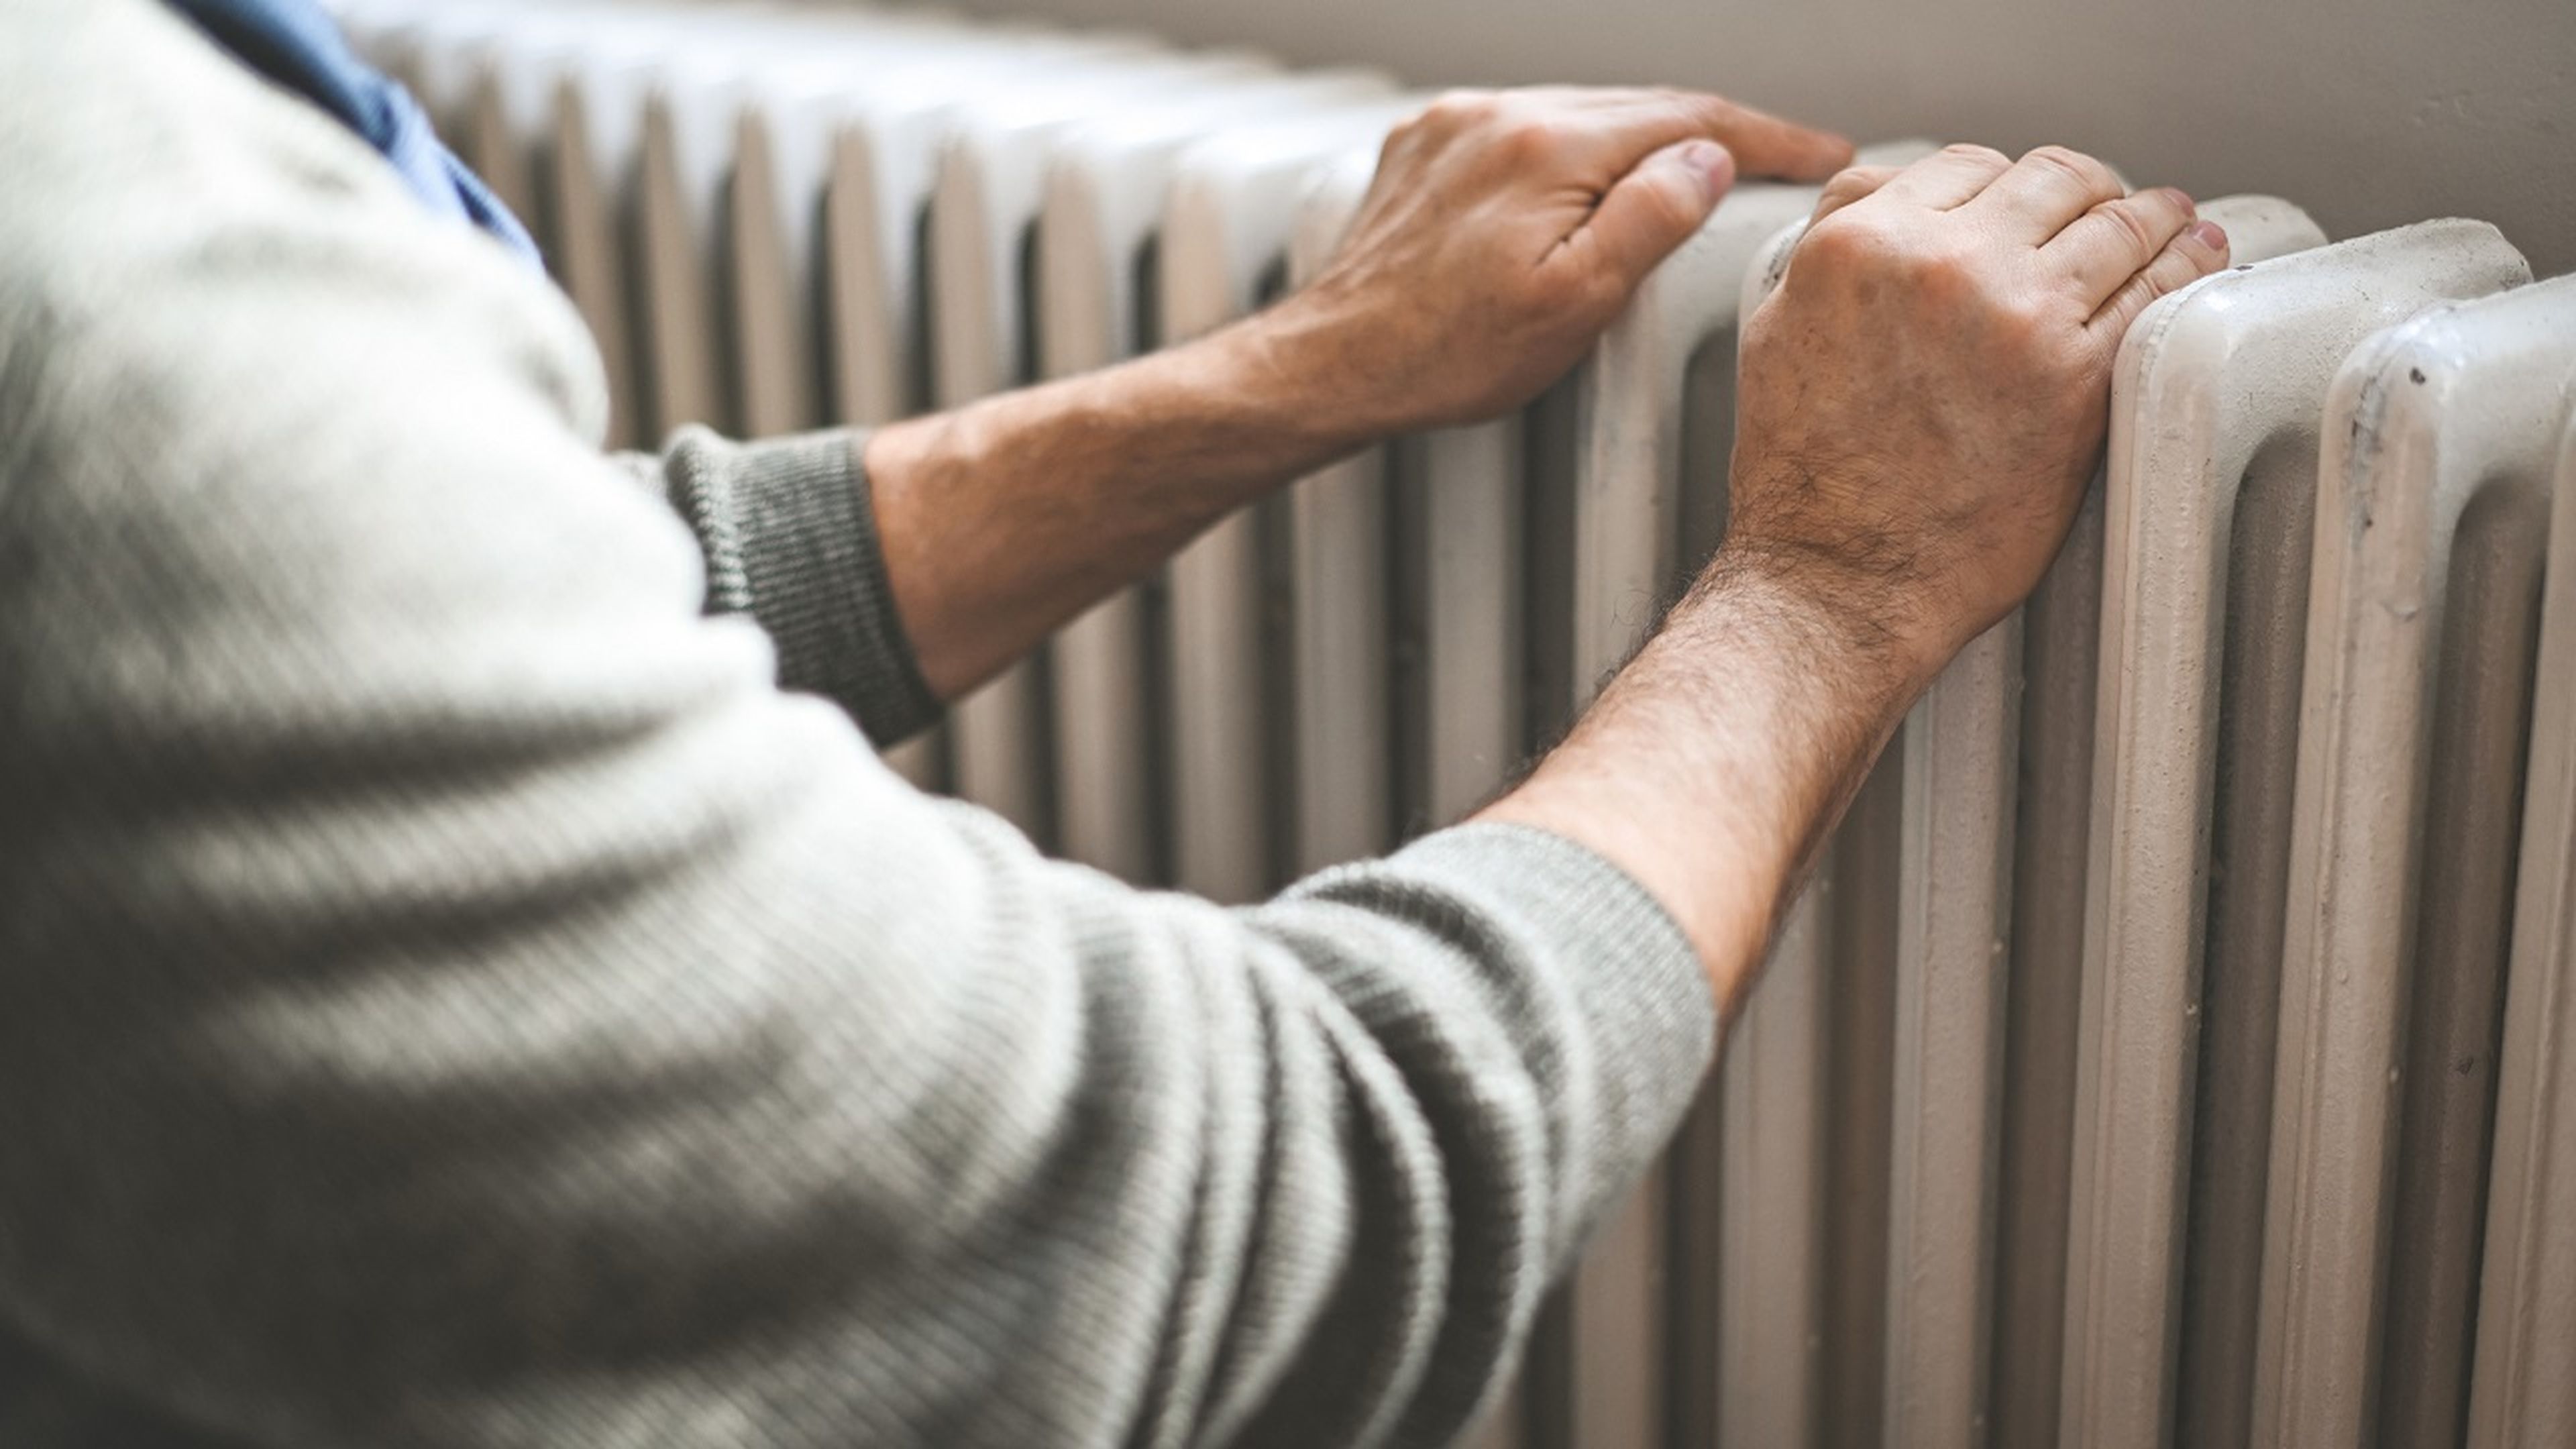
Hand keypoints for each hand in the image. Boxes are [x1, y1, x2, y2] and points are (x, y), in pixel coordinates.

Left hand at [1258, 87, 1851, 438]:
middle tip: (1780, 163)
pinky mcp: (1422, 148)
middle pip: (1636, 107)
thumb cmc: (1446, 356)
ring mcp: (1455, 127)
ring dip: (1640, 140)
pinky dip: (1571, 150)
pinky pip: (1522, 130)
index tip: (1824, 154)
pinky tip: (1588, 186)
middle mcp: (1499, 115)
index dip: (1769, 137)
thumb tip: (1710, 158)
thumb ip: (1649, 220)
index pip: (1688, 119)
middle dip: (1712, 133)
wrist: (1328, 366)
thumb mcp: (1574, 304)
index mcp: (1549, 147)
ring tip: (1694, 176)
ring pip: (1579, 114)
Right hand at [1724, 144, 2230, 683]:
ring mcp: (2015, 315)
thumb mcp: (1778, 332)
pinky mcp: (2076, 374)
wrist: (1836, 579)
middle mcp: (1940, 264)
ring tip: (2174, 221)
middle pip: (2051, 177)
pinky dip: (2186, 264)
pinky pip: (2157, 288)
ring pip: (2117, 219)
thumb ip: (1834, 251)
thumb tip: (1883, 202)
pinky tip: (2197, 259)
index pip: (1965, 166)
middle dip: (2085, 189)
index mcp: (1861, 245)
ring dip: (2153, 214)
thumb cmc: (1802, 479)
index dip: (2006, 184)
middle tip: (2106, 209)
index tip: (2030, 207)